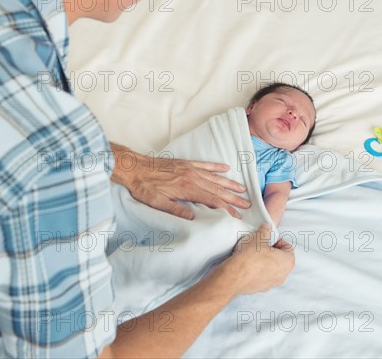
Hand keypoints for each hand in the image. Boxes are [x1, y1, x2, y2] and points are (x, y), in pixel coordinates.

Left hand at [110, 143, 250, 219]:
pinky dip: (216, 166)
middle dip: (233, 198)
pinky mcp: (185, 163)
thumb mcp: (157, 203)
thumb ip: (176, 210)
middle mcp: (192, 177)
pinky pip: (205, 164)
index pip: (212, 200)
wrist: (133, 167)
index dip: (226, 208)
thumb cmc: (144, 187)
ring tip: (242, 189)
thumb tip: (193, 218)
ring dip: (229, 183)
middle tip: (247, 204)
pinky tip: (226, 167)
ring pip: (215, 176)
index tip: (237, 215)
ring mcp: (190, 168)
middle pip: (217, 189)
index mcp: (187, 188)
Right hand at [222, 224, 294, 294]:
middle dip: (271, 251)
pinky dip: (258, 270)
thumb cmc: (250, 257)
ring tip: (252, 254)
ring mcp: (272, 283)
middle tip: (260, 244)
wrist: (235, 275)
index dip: (277, 239)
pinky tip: (248, 264)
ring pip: (272, 268)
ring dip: (265, 261)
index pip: (288, 247)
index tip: (267, 238)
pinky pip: (262, 276)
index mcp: (288, 261)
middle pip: (280, 258)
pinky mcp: (261, 288)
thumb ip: (264, 231)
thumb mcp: (258, 237)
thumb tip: (266, 228)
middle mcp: (283, 275)